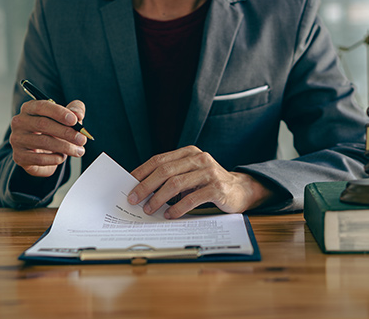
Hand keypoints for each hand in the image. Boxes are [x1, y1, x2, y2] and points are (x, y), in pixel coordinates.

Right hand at [10, 99, 87, 176]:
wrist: (42, 153)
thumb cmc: (54, 131)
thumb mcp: (66, 118)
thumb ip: (74, 111)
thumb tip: (79, 114)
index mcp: (30, 108)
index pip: (42, 106)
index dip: (59, 113)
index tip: (74, 120)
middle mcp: (20, 122)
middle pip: (43, 124)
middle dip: (66, 132)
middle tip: (82, 139)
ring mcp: (17, 139)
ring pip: (43, 142)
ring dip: (65, 147)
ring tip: (78, 151)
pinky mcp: (19, 156)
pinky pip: (39, 158)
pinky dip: (55, 159)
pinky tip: (62, 157)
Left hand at [127, 146, 273, 218]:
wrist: (240, 190)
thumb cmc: (208, 184)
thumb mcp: (189, 175)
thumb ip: (170, 177)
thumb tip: (140, 189)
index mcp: (188, 153)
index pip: (159, 160)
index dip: (141, 172)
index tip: (128, 185)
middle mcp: (199, 158)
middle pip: (164, 171)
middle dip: (146, 186)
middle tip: (134, 199)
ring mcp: (209, 172)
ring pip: (176, 184)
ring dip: (158, 198)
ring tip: (149, 209)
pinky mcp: (217, 188)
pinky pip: (192, 198)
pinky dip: (177, 208)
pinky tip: (169, 215)